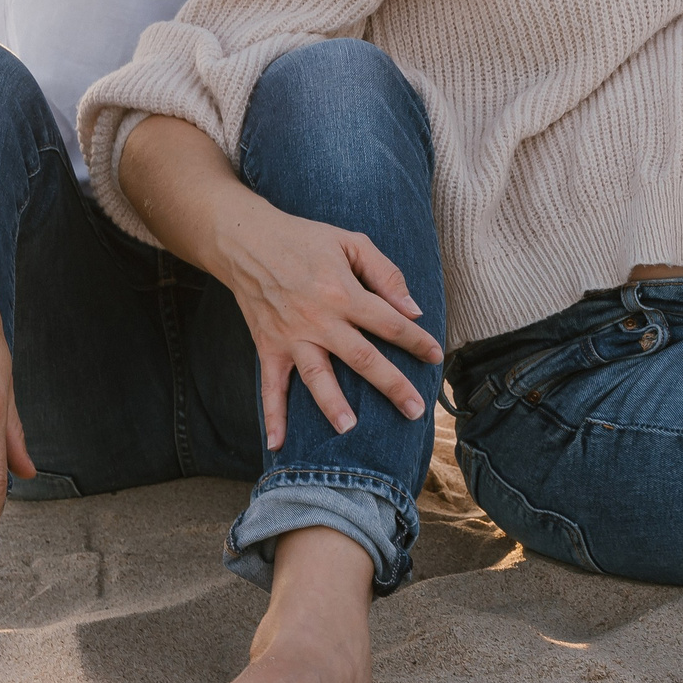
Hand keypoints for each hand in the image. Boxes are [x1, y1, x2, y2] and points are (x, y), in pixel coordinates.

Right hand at [212, 202, 439, 447]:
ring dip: (334, 406)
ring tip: (352, 430)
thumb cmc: (305, 239)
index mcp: (344, 293)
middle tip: (416, 411)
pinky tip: (277, 443)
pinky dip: (272, 416)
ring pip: (318, 377)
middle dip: (392, 386)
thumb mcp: (351, 243)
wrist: (246, 240)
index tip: (435, 356)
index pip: (389, 323)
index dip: (416, 340)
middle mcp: (319, 319)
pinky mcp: (268, 346)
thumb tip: (412, 309)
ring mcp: (292, 336)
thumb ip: (386, 274)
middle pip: (363, 358)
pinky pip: (270, 387)